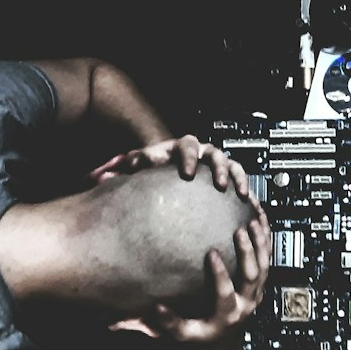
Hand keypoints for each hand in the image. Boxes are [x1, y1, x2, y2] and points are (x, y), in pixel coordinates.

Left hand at [88, 136, 258, 205]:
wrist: (170, 166)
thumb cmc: (154, 167)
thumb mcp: (140, 168)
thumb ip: (124, 172)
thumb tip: (103, 178)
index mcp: (177, 148)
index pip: (183, 147)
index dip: (185, 158)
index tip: (184, 171)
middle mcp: (198, 152)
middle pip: (210, 151)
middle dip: (213, 165)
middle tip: (213, 179)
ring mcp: (213, 163)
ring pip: (228, 162)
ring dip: (233, 176)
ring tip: (237, 191)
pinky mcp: (223, 177)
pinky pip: (238, 178)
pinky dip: (243, 188)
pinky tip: (247, 202)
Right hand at [148, 211, 271, 345]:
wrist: (225, 340)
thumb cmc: (202, 335)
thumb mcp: (185, 334)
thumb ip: (170, 323)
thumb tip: (157, 307)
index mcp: (227, 313)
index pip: (226, 291)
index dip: (221, 273)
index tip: (212, 253)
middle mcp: (246, 302)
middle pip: (253, 276)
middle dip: (248, 252)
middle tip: (241, 230)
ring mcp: (256, 292)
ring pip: (265, 265)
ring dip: (261, 242)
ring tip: (255, 220)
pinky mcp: (260, 283)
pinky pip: (268, 257)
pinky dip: (267, 237)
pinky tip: (262, 218)